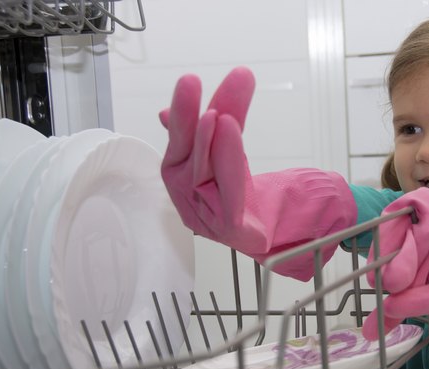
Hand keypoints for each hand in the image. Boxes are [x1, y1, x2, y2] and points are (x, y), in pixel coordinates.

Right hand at [160, 68, 277, 253]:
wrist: (261, 231)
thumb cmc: (235, 193)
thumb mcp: (227, 150)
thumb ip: (213, 123)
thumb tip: (167, 110)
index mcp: (178, 170)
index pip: (182, 136)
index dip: (184, 109)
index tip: (191, 78)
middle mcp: (183, 191)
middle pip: (184, 151)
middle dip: (186, 116)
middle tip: (189, 82)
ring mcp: (202, 212)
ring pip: (202, 173)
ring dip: (208, 142)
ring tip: (218, 114)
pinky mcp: (227, 228)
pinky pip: (229, 196)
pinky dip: (230, 167)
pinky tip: (233, 142)